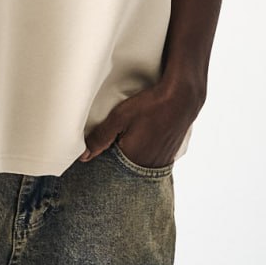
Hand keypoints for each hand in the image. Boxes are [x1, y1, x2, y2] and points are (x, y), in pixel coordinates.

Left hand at [80, 79, 204, 167]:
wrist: (182, 97)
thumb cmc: (150, 105)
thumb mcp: (119, 118)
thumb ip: (99, 138)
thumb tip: (83, 157)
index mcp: (133, 160)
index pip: (110, 168)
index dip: (103, 156)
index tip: (101, 144)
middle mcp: (148, 166)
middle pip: (125, 167)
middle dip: (116, 156)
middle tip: (116, 136)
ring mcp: (161, 162)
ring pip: (138, 163)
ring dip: (132, 153)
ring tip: (131, 135)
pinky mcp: (169, 154)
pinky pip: (152, 159)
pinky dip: (145, 151)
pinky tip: (143, 137)